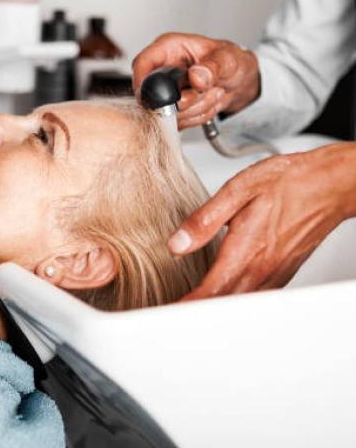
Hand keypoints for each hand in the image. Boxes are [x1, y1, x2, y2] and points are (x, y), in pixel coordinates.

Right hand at [132, 32, 259, 129]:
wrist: (237, 81)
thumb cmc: (230, 62)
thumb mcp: (228, 59)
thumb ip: (213, 67)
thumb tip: (196, 76)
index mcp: (169, 48)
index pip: (142, 63)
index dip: (142, 81)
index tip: (154, 97)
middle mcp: (163, 70)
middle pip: (155, 95)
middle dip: (183, 101)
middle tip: (203, 92)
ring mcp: (166, 92)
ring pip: (169, 113)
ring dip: (195, 109)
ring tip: (210, 94)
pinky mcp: (172, 109)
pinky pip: (178, 122)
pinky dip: (196, 117)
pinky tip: (206, 103)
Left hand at [168, 143, 355, 299]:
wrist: (329, 183)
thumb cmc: (289, 182)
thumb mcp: (239, 190)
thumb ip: (205, 220)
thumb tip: (177, 244)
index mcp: (246, 251)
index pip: (210, 292)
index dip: (187, 308)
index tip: (168, 313)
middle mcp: (261, 269)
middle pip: (223, 305)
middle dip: (196, 314)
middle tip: (172, 313)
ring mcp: (274, 274)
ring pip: (240, 305)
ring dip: (215, 309)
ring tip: (190, 308)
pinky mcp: (282, 272)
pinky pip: (255, 297)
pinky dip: (235, 302)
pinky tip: (223, 295)